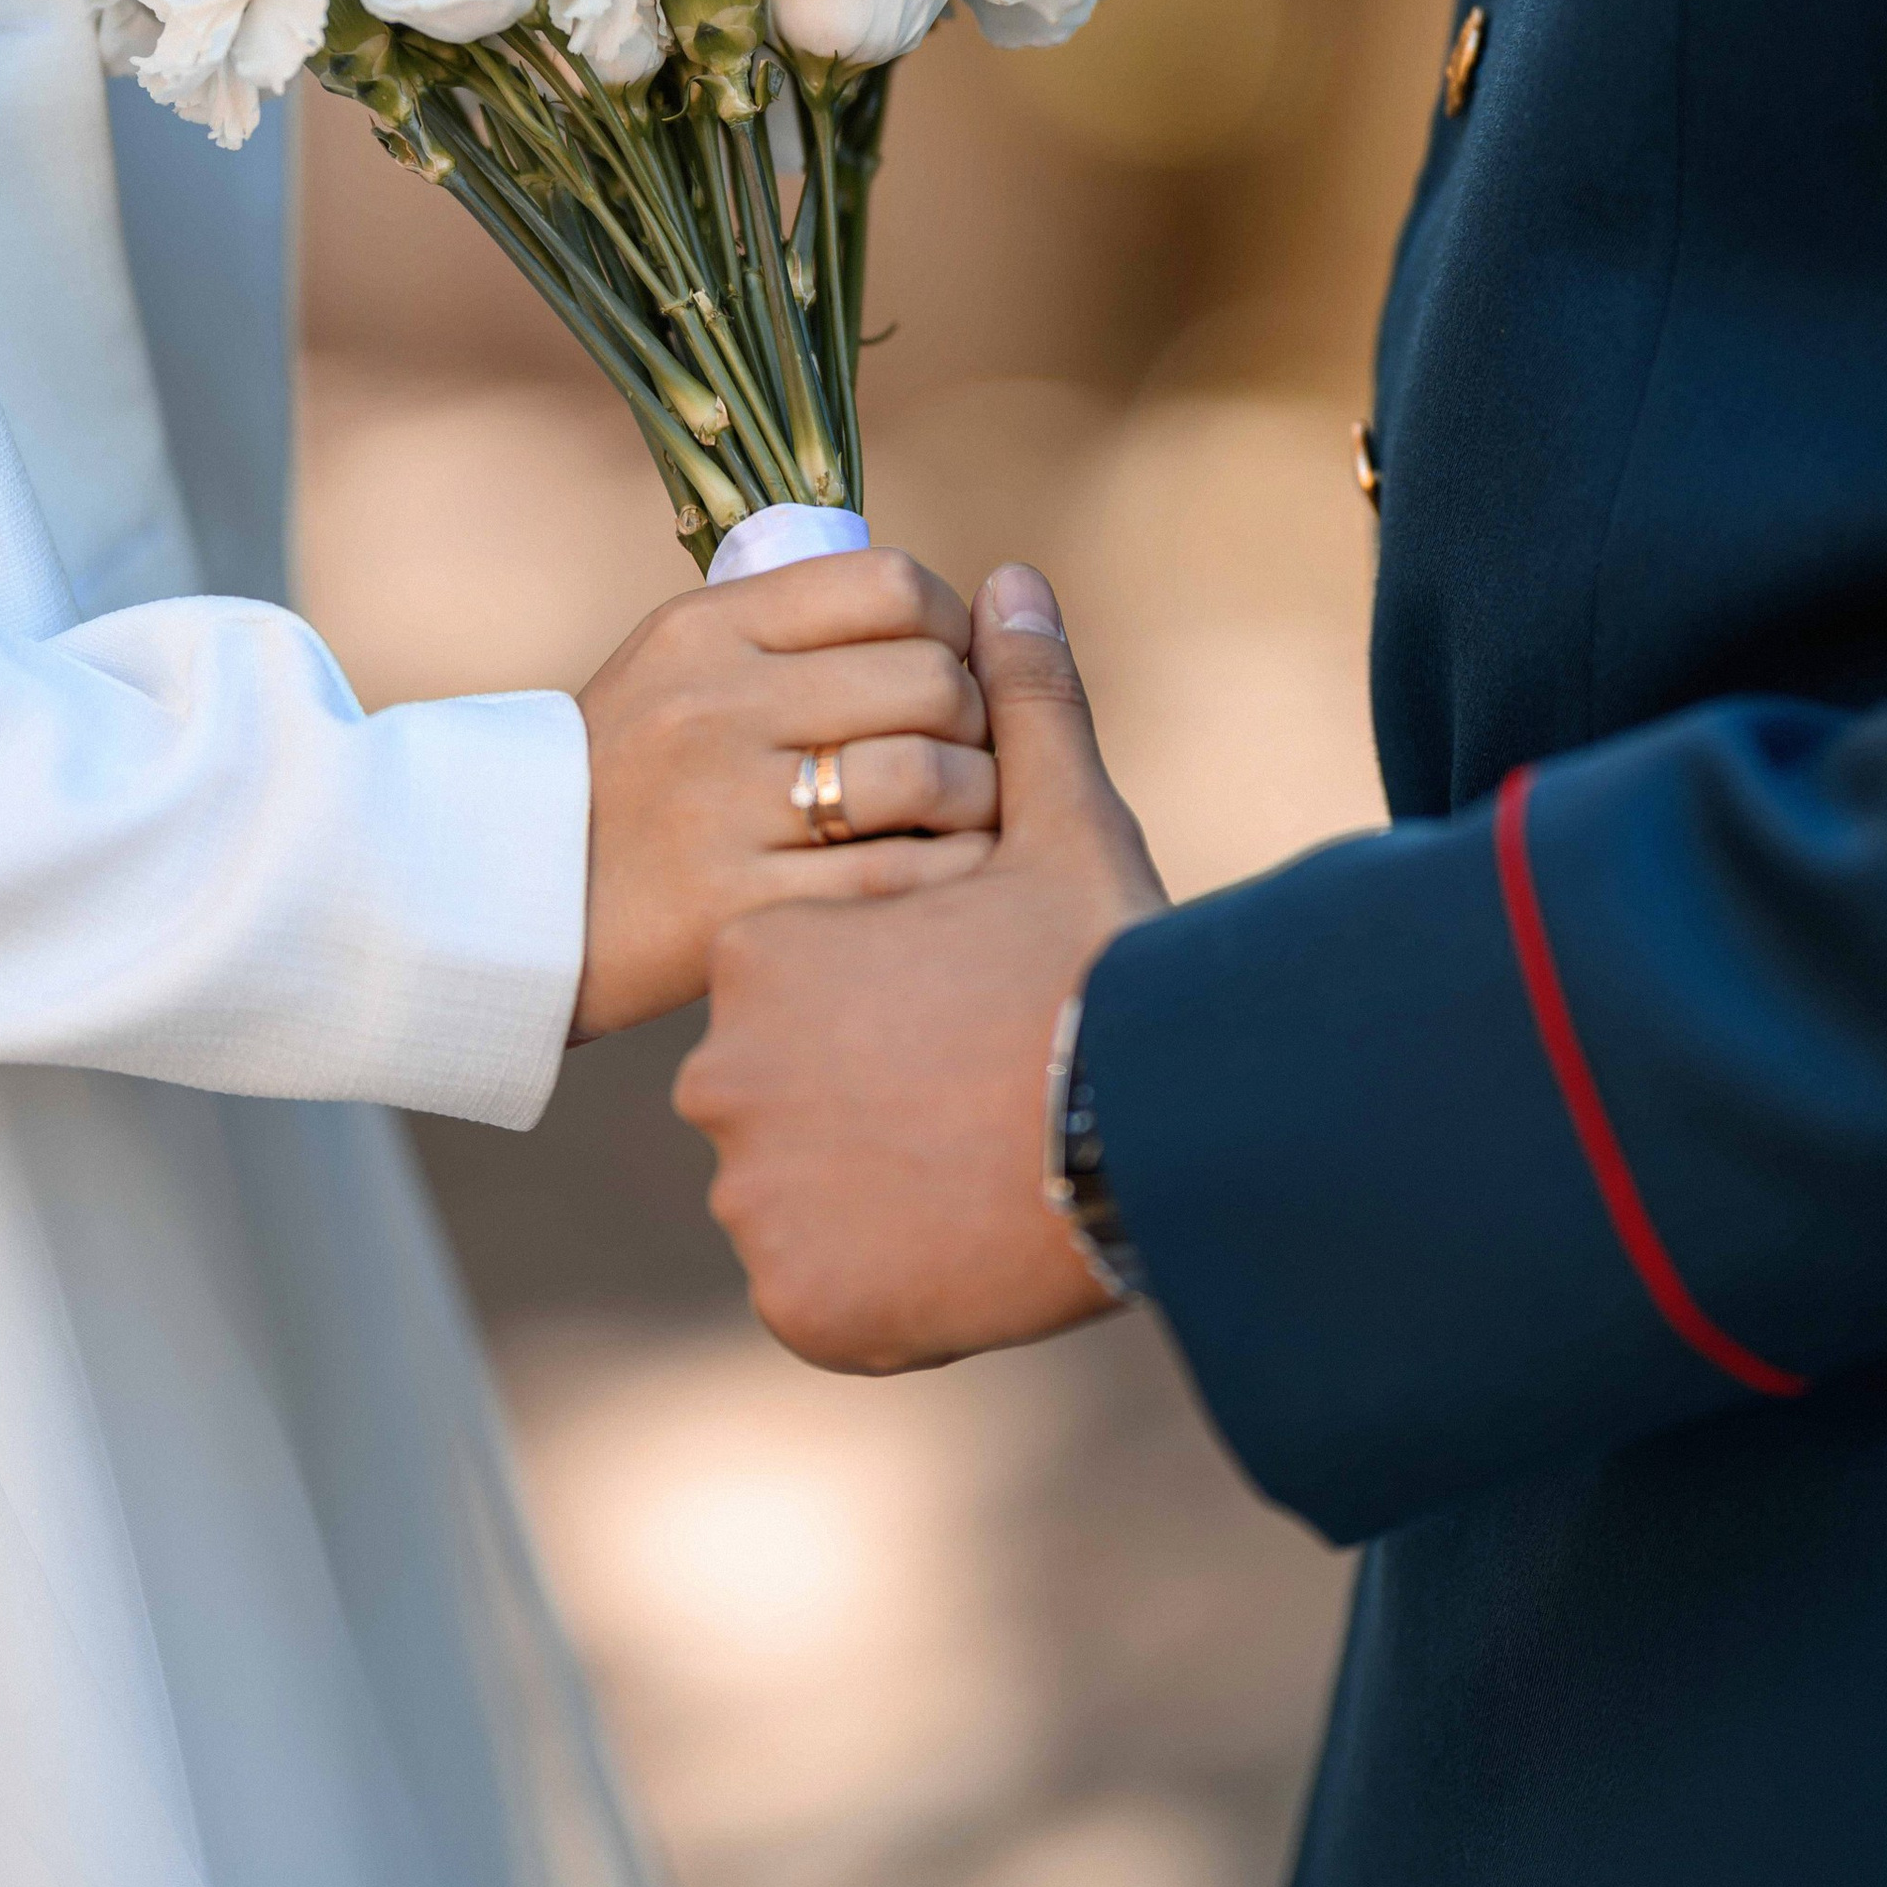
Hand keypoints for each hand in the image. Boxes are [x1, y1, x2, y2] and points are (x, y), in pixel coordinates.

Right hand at [574, 548, 996, 1040]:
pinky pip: (900, 878)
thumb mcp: (677, 668)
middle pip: (929, 680)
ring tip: (964, 820)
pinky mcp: (737, 905)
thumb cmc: (624, 780)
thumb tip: (953, 615)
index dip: (953, 626)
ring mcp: (723, 806)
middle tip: (971, 755)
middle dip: (980, 720)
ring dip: (978, 802)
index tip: (952, 668)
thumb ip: (793, 631)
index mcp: (708, 628)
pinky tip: (948, 881)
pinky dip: (952, 875)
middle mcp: (716, 703)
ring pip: (928, 776)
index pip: (890, 585)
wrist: (500, 899)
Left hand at [680, 564, 1167, 1370]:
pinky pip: (817, 1287)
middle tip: (974, 1092)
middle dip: (864, 1092)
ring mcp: (752, 1197)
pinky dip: (876, 1278)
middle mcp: (726, 1072)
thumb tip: (1011, 586)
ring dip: (868, 1189)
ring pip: (796, 1189)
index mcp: (763, 950)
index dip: (886, 988)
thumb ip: (1019, 708)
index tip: (959, 1006)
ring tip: (978, 1169)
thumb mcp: (1063, 827)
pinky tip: (960, 1245)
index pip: (791, 969)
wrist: (1161, 1140)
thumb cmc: (1106, 969)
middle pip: (784, 1084)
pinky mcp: (796, 1299)